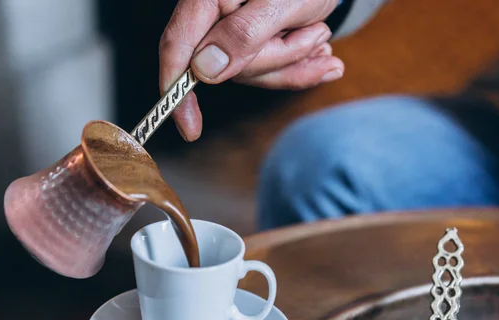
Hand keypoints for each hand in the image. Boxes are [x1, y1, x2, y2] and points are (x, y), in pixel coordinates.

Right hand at [159, 0, 344, 141]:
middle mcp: (213, 16)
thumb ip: (242, 34)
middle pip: (225, 67)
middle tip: (315, 32)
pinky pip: (267, 73)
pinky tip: (322, 56)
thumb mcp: (281, 3)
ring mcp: (230, 33)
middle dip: (276, 60)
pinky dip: (297, 68)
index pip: (178, 46)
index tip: (189, 129)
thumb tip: (203, 71)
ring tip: (318, 32)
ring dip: (292, 61)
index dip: (176, 89)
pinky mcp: (250, 46)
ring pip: (250, 74)